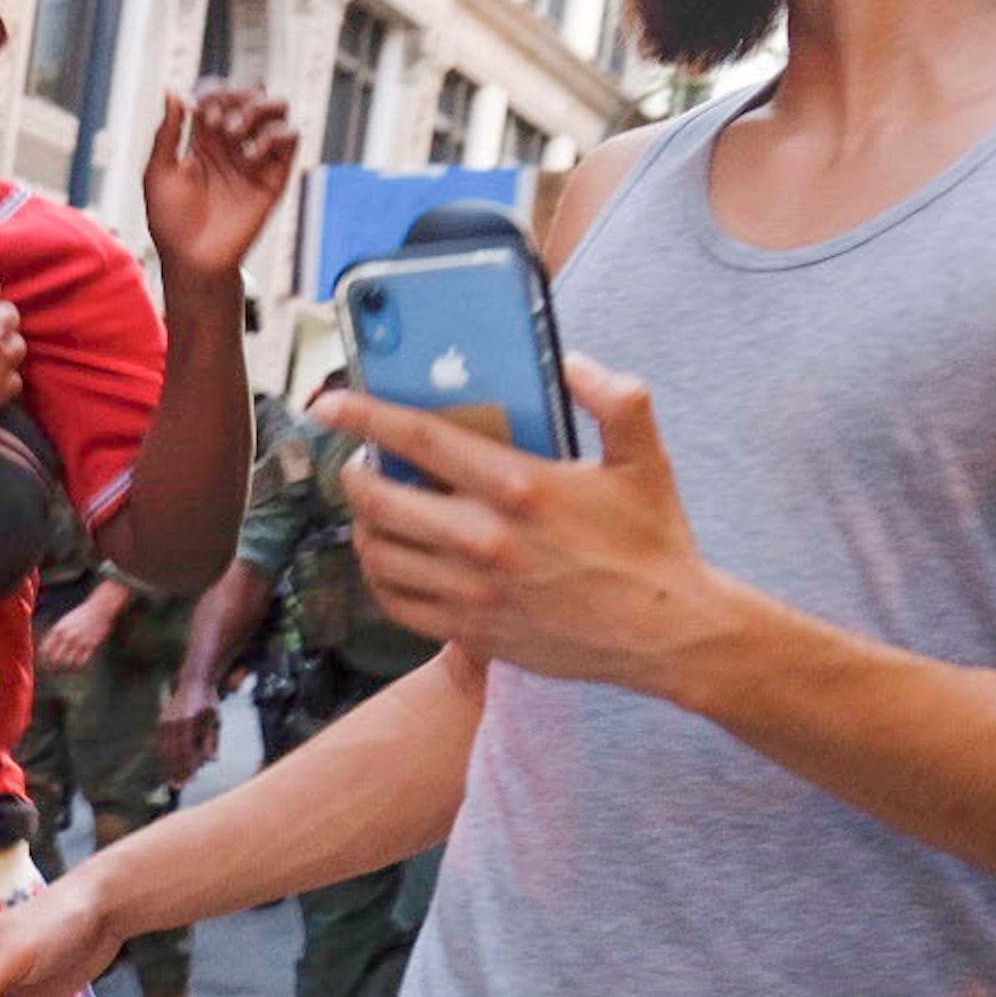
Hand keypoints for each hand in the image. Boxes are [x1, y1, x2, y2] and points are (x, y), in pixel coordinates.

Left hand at [37, 588, 121, 673]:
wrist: (99, 609)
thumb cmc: (80, 616)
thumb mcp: (64, 622)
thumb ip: (55, 635)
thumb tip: (45, 650)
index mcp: (58, 630)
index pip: (45, 650)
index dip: (43, 659)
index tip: (43, 664)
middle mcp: (68, 637)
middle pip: (55, 659)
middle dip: (52, 667)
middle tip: (52, 671)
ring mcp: (80, 642)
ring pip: (68, 663)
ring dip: (64, 669)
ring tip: (63, 670)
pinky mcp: (91, 646)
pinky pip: (81, 661)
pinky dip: (76, 666)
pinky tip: (75, 665)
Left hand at [140, 85, 300, 281]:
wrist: (192, 259)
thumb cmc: (171, 222)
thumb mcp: (158, 173)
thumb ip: (167, 132)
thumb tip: (173, 92)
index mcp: (205, 138)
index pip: (219, 94)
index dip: (211, 91)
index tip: (196, 109)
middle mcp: (235, 142)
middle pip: (251, 92)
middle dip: (235, 95)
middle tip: (216, 122)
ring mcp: (257, 155)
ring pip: (277, 107)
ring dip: (257, 108)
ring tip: (234, 132)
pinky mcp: (275, 174)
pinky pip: (290, 137)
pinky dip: (274, 135)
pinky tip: (249, 155)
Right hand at [156, 678, 225, 783]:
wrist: (194, 681)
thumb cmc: (209, 702)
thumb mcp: (216, 720)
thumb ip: (213, 741)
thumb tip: (213, 761)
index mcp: (189, 720)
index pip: (187, 749)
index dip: (188, 766)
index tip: (191, 779)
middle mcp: (174, 720)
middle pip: (173, 752)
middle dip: (176, 770)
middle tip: (180, 786)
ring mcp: (165, 720)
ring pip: (164, 749)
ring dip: (168, 766)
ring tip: (172, 781)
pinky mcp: (161, 721)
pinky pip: (160, 743)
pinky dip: (163, 757)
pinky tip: (167, 767)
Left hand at [317, 357, 741, 694]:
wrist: (666, 633)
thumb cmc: (653, 541)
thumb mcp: (645, 458)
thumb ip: (615, 398)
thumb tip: (570, 363)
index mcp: (522, 487)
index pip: (419, 439)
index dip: (364, 415)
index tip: (329, 403)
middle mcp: (486, 540)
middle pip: (380, 500)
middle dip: (353, 474)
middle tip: (356, 462)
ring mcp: (472, 591)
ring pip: (378, 553)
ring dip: (362, 525)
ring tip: (372, 508)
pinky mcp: (470, 630)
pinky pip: (395, 602)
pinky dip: (379, 575)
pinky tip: (389, 556)